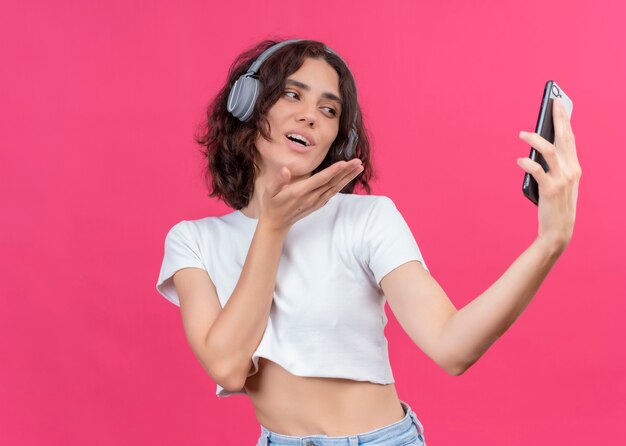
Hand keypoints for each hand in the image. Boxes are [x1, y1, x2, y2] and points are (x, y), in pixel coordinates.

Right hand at [259, 158, 363, 230]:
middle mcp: (311, 197)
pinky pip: (332, 193)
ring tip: (359, 168)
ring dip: (348, 178)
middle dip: (346, 172)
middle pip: (332, 183)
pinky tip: (348, 178)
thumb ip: (278, 180)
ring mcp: (316, 202)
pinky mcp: (318, 204)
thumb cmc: (272, 204)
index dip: (333, 171)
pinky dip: (341, 185)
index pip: (320, 180)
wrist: (276, 224)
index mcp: (300, 192)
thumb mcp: (270, 192)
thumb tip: (285, 170)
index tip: (344, 163)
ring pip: (335, 188)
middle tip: (358, 161)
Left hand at [517, 98, 581, 251]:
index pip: (570, 138)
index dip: (565, 120)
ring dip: (536, 139)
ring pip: (550, 151)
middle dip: (558, 119)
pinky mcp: (550, 190)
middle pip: (565, 138)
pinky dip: (528, 163)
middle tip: (551, 103)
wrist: (559, 230)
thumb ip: (552, 165)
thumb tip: (536, 147)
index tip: (560, 104)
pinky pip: (537, 170)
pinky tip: (520, 160)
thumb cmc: (555, 204)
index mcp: (574, 167)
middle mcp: (571, 170)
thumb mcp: (559, 182)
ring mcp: (562, 180)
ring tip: (522, 134)